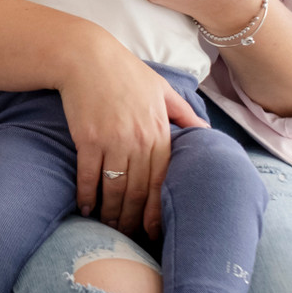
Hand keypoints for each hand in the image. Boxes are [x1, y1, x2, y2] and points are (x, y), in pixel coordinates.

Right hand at [57, 27, 206, 234]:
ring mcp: (112, 141)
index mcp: (159, 131)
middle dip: (133, 217)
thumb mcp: (162, 89)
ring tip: (108, 226)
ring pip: (115, 187)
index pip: (162, 180)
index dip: (158, 209)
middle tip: (128, 234)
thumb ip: (183, 113)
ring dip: (111, 211)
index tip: (154, 230)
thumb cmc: (124, 72)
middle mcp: (138, 140)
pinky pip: (89, 175)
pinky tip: (86, 208)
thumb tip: (205, 130)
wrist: (86, 57)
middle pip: (138, 190)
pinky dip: (87, 195)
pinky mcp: (88, 139)